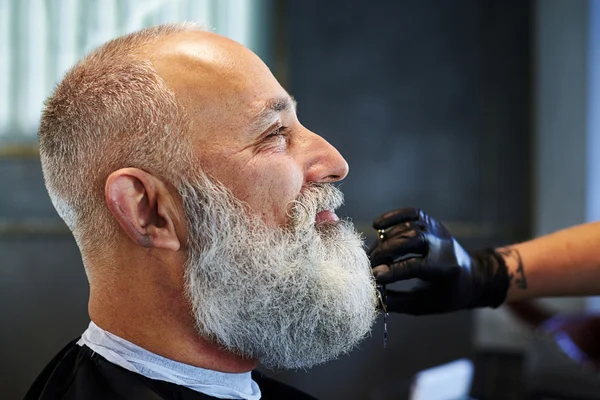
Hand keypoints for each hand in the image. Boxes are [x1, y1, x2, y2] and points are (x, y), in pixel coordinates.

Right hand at [368, 208, 509, 314]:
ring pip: (407, 227)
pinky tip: (377, 226)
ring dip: (385, 241)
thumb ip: (397, 302)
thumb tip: (371, 300)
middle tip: (368, 265)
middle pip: (409, 240)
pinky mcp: (431, 222)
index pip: (415, 266)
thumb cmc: (448, 294)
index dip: (391, 270)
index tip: (372, 277)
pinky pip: (411, 213)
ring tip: (372, 256)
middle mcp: (442, 244)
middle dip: (385, 252)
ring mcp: (437, 230)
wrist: (472, 275)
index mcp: (445, 268)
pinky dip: (392, 217)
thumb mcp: (425, 305)